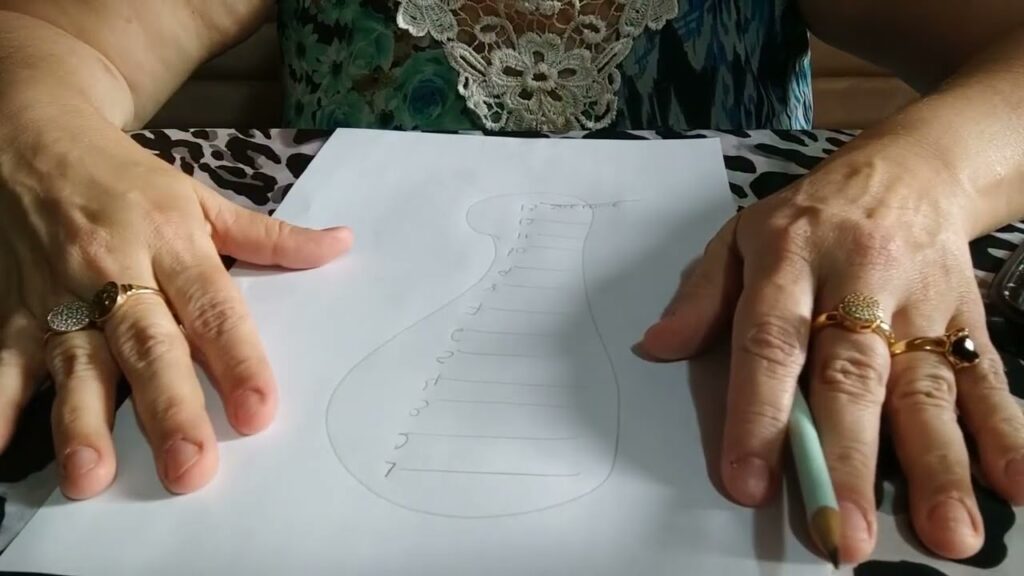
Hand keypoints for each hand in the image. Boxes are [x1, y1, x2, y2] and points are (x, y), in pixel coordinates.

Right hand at [0, 118, 350, 497]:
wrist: (33, 138)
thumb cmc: (129, 181)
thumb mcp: (202, 199)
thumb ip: (270, 237)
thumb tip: (340, 245)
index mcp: (172, 242)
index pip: (213, 309)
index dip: (238, 360)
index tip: (259, 412)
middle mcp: (116, 270)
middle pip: (146, 345)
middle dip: (168, 408)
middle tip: (192, 468)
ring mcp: (59, 294)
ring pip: (75, 362)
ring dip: (82, 421)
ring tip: (91, 477)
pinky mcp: (13, 312)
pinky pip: (3, 361)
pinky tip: (0, 450)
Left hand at [639, 140, 1023, 562]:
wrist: (908, 171)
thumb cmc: (810, 218)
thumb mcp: (740, 237)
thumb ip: (701, 296)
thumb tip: (655, 347)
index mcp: (788, 263)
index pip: (768, 343)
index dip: (758, 413)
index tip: (747, 483)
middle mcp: (857, 286)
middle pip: (851, 377)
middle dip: (849, 459)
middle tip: (843, 532)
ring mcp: (918, 307)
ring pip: (924, 388)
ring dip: (936, 464)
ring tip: (946, 533)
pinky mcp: (965, 321)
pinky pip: (985, 378)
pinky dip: (1005, 433)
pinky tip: (1016, 487)